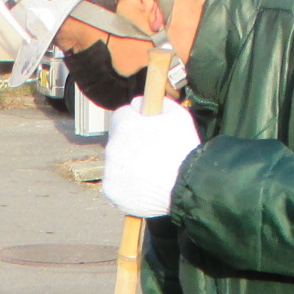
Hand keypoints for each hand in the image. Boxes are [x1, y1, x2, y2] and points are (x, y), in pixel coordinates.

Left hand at [101, 98, 199, 219]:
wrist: (184, 187)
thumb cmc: (184, 150)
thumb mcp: (179, 116)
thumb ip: (159, 103)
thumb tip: (141, 102)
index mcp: (125, 124)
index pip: (120, 115)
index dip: (133, 121)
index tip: (143, 129)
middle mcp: (112, 146)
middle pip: (117, 140)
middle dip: (130, 143)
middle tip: (150, 153)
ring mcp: (110, 170)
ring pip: (115, 162)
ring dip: (127, 164)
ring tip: (149, 172)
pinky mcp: (111, 190)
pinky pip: (115, 183)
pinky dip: (126, 184)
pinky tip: (143, 186)